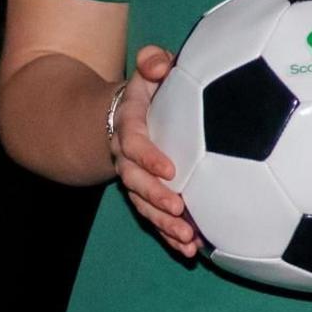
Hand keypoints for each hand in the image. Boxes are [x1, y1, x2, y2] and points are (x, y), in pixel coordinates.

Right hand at [111, 45, 196, 258]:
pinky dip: (169, 234)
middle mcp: (127, 157)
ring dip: (164, 224)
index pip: (134, 143)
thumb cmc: (149, 88)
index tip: (170, 168)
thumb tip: (158, 65)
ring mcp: (135, 178)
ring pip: (144, 206)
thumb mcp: (148, 70)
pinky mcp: (146, 193)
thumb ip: (153, 62)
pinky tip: (190, 250)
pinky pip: (154, 217)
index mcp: (129, 125)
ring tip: (188, 241)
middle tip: (180, 210)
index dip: (148, 156)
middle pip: (135, 182)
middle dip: (156, 198)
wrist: (121, 113)